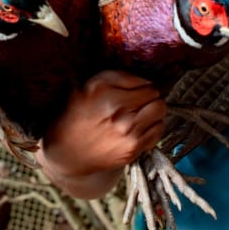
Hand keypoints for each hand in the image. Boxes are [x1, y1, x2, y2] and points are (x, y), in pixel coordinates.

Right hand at [37, 71, 164, 197]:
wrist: (68, 153)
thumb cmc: (78, 116)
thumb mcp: (90, 86)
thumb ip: (119, 77)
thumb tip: (146, 80)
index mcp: (105, 90)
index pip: (145, 82)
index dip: (141, 86)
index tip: (134, 92)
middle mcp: (118, 110)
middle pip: (155, 96)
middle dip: (150, 98)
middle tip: (139, 103)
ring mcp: (127, 131)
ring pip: (160, 111)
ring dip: (153, 112)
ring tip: (139, 115)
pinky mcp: (132, 148)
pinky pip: (158, 131)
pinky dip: (153, 128)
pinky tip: (139, 129)